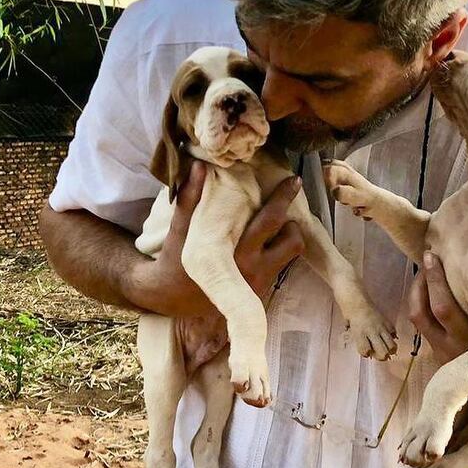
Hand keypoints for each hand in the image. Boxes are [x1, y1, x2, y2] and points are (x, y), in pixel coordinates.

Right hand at [131, 161, 305, 368]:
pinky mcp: (262, 289)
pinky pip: (283, 263)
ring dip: (289, 235)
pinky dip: (280, 248)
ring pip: (292, 252)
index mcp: (236, 254)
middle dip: (294, 216)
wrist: (173, 300)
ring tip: (277, 222)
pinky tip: (268, 238)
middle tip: (291, 196)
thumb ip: (190, 199)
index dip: (284, 198)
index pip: (270, 221)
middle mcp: (254, 270)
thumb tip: (199, 166)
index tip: (294, 180)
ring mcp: (260, 282)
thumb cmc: (176, 261)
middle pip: (292, 240)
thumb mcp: (181, 231)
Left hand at [407, 251, 467, 398]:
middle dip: (421, 284)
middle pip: (422, 314)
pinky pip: (423, 324)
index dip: (435, 282)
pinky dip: (422, 302)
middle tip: (427, 258)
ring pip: (417, 319)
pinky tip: (432, 285)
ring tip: (427, 270)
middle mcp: (453, 351)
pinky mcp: (440, 351)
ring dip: (417, 293)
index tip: (433, 257)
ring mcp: (443, 353)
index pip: (444, 309)